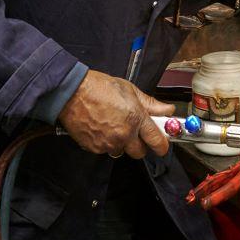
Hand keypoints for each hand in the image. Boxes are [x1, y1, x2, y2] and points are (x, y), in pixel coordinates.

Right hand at [57, 70, 174, 158]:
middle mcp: (124, 134)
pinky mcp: (95, 148)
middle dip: (139, 144)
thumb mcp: (130, 90)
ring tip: (113, 126)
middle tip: (134, 132)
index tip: (163, 145)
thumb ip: (150, 104)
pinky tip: (101, 127)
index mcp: (136, 118)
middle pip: (140, 152)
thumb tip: (167, 110)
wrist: (72, 92)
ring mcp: (109, 143)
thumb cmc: (99, 87)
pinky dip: (106, 142)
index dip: (162, 145)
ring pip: (121, 151)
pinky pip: (105, 150)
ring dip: (121, 143)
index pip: (157, 141)